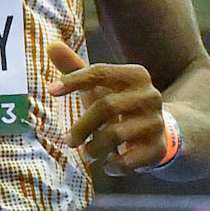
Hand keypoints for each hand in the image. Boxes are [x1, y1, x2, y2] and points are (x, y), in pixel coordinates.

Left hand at [48, 39, 169, 175]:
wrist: (158, 133)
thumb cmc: (119, 105)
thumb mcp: (100, 87)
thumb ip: (75, 68)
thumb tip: (51, 45)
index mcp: (136, 76)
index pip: (100, 72)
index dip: (74, 80)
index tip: (51, 90)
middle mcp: (150, 96)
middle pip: (107, 106)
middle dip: (82, 126)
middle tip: (68, 141)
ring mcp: (155, 123)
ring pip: (116, 134)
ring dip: (94, 148)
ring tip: (88, 153)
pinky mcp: (157, 149)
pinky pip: (128, 160)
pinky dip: (112, 165)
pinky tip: (108, 164)